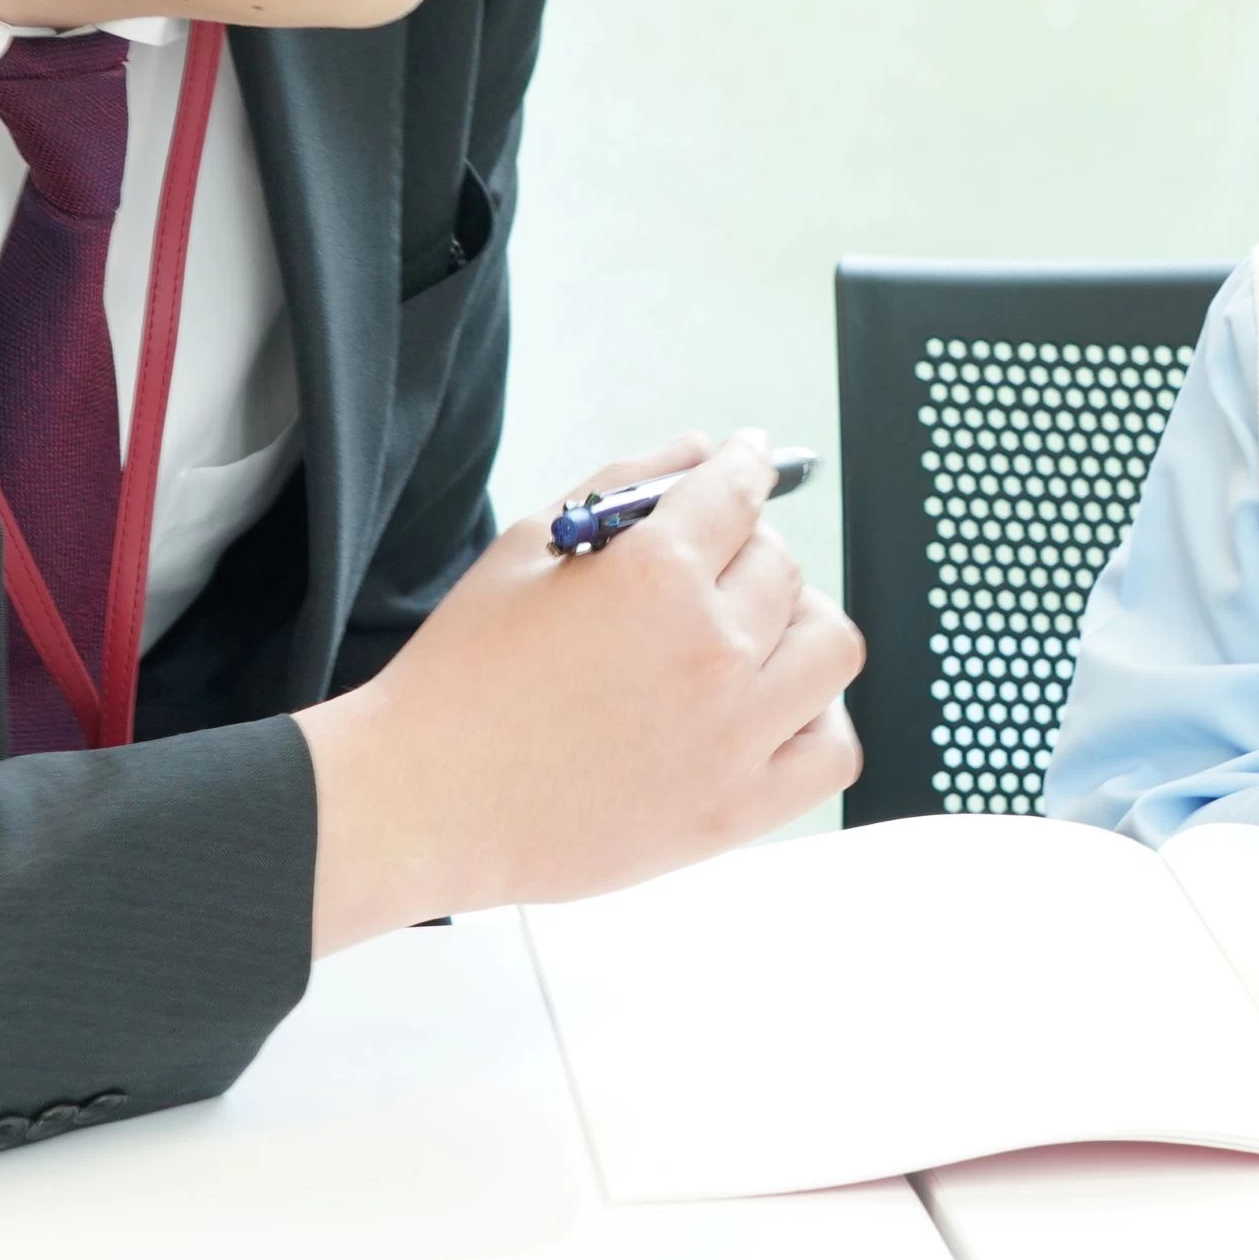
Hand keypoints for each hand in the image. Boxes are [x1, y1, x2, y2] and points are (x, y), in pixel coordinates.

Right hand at [292, 431, 858, 950]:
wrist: (426, 804)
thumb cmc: (460, 682)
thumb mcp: (525, 551)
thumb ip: (622, 485)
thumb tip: (697, 450)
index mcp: (654, 575)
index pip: (738, 491)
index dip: (746, 465)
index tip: (750, 460)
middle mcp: (709, 650)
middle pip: (782, 564)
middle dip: (748, 546)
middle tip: (712, 561)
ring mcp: (733, 735)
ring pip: (829, 645)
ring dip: (798, 622)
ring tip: (752, 632)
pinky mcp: (735, 809)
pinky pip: (831, 750)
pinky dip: (817, 718)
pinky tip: (774, 707)